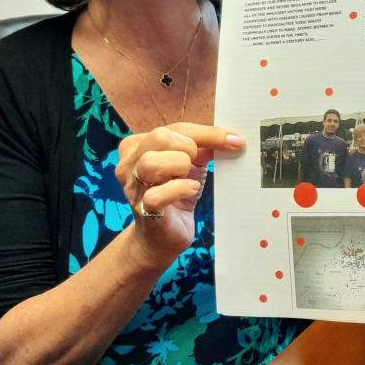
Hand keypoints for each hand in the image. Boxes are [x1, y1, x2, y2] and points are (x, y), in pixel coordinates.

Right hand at [115, 123, 244, 263]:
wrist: (163, 236)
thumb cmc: (175, 195)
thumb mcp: (190, 166)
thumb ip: (202, 148)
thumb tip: (230, 137)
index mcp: (139, 145)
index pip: (176, 128)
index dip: (207, 133)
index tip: (234, 139)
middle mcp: (130, 163)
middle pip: (159, 137)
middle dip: (187, 148)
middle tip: (196, 164)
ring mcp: (134, 187)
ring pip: (151, 163)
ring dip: (179, 166)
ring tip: (190, 177)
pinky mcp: (144, 210)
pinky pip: (157, 195)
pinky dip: (179, 189)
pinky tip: (191, 190)